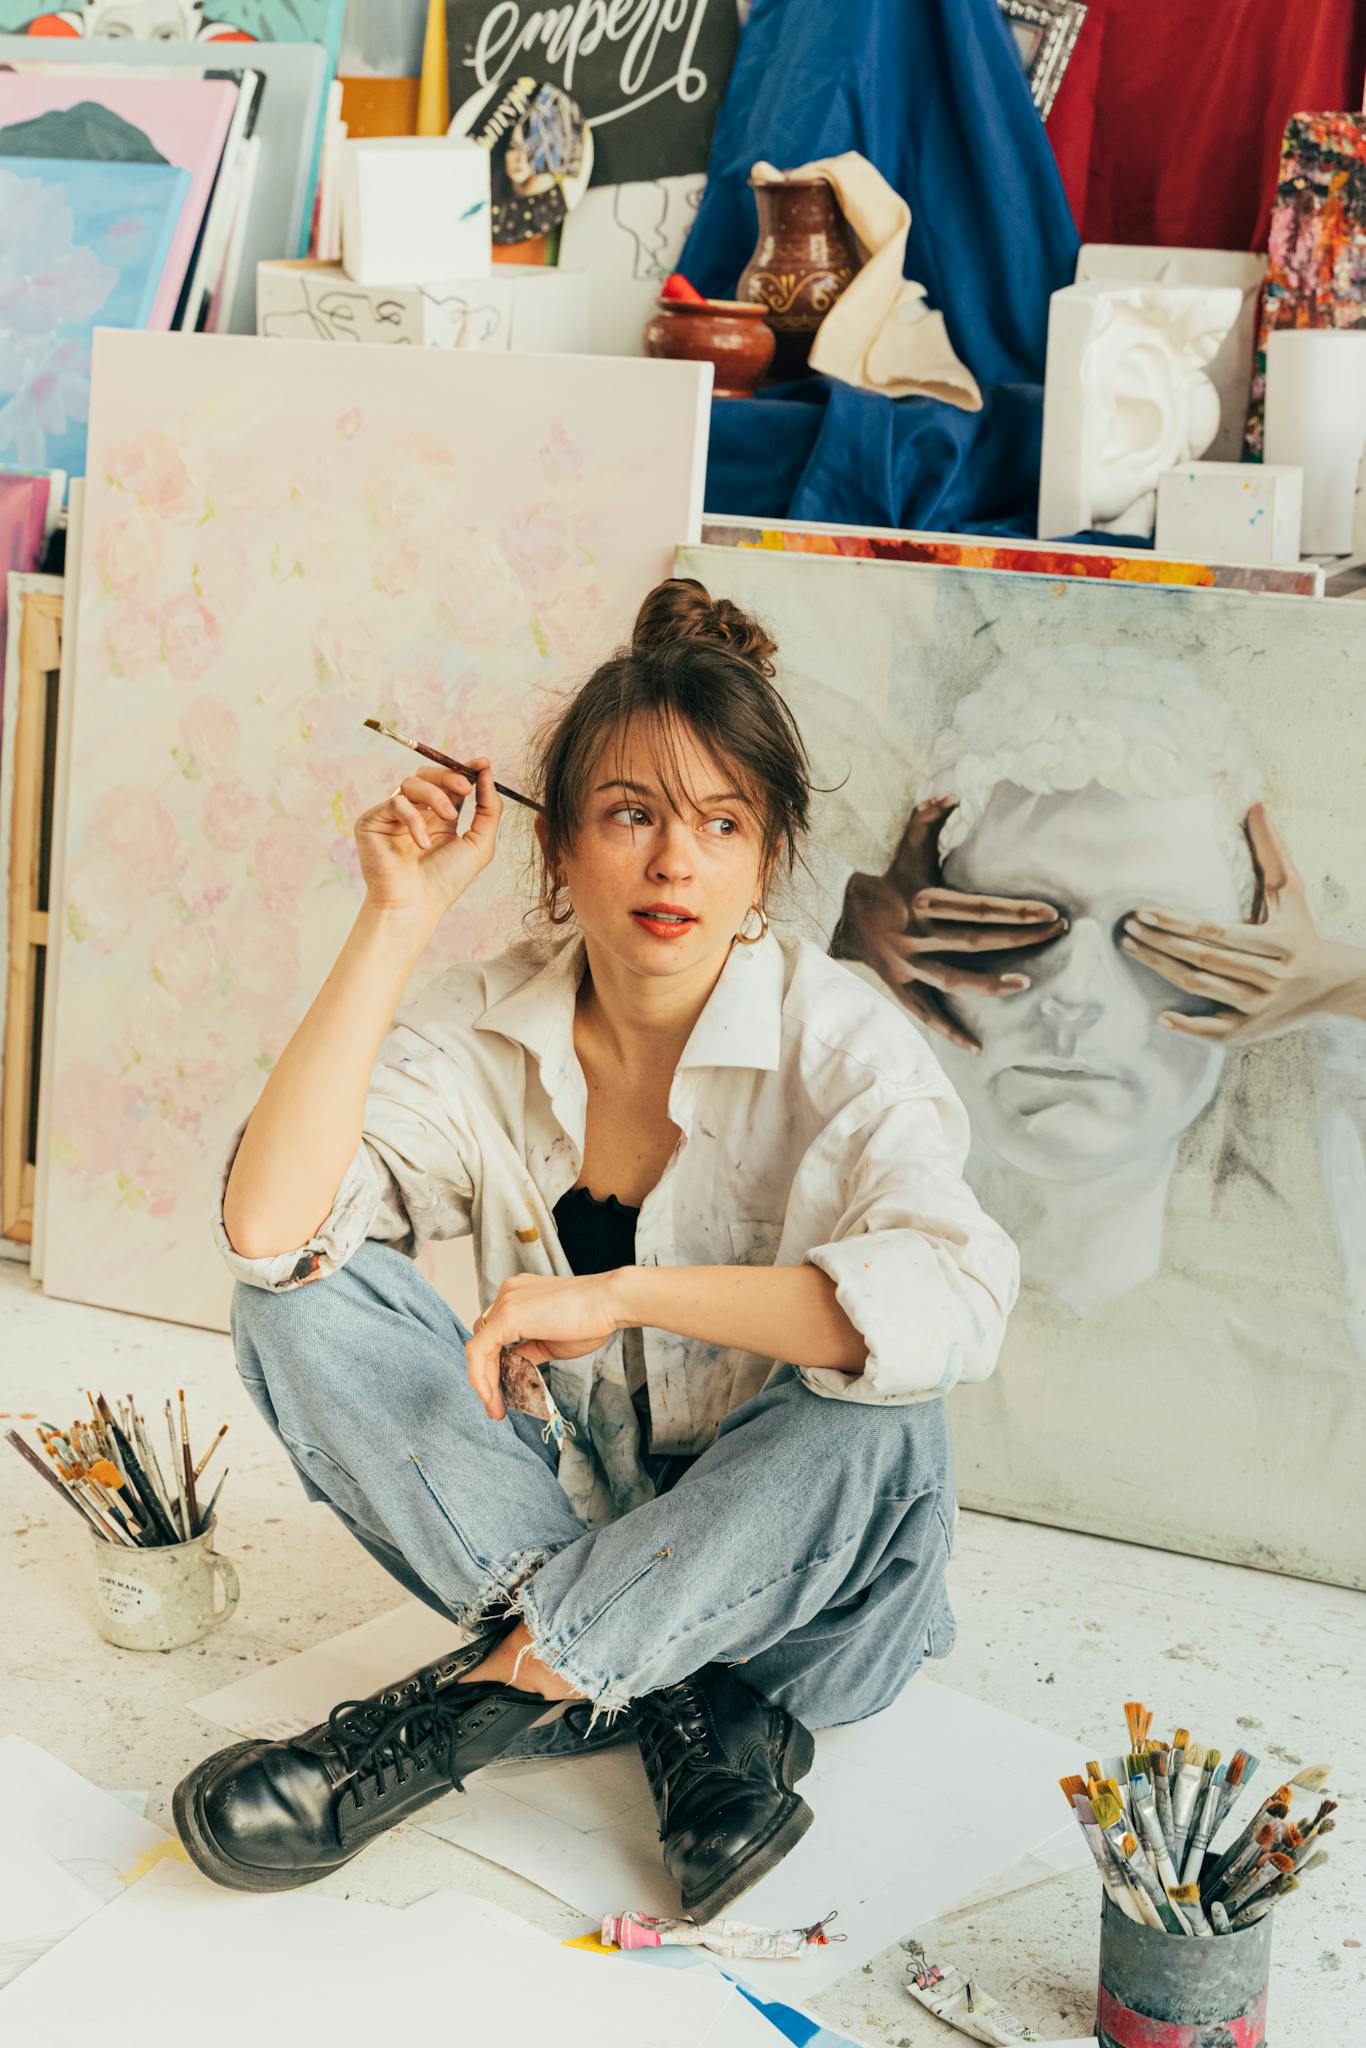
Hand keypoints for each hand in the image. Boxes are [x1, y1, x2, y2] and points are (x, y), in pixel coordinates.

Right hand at [355, 758, 501, 918]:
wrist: (415, 905)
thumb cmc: (445, 881)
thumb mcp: (479, 843)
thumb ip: (489, 809)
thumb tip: (488, 772)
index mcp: (439, 818)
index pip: (450, 783)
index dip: (464, 770)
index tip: (483, 763)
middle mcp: (416, 813)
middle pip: (429, 775)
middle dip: (450, 776)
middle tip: (465, 788)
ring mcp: (393, 815)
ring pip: (412, 782)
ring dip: (435, 795)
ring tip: (449, 818)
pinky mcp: (373, 820)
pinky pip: (397, 802)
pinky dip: (414, 819)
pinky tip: (422, 842)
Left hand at [464, 1271, 626, 1420]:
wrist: (611, 1303)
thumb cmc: (592, 1319)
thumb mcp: (551, 1342)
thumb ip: (529, 1350)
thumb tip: (514, 1367)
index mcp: (518, 1295)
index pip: (495, 1332)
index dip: (493, 1363)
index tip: (501, 1391)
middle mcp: (507, 1294)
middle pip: (484, 1340)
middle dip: (486, 1375)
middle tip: (496, 1406)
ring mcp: (505, 1302)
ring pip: (479, 1347)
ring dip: (484, 1382)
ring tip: (495, 1409)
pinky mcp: (507, 1316)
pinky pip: (479, 1350)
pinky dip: (480, 1377)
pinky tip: (491, 1397)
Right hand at [832, 796, 1066, 1050]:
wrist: (838, 911)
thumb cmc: (887, 877)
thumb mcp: (905, 846)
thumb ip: (928, 817)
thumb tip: (952, 795)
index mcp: (923, 900)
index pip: (978, 906)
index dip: (1016, 909)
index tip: (1050, 911)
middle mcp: (916, 933)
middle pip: (975, 940)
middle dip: (1019, 938)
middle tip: (1056, 933)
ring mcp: (907, 963)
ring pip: (952, 977)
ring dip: (988, 983)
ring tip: (1024, 983)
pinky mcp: (899, 984)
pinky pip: (925, 1012)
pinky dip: (948, 1029)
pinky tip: (976, 1045)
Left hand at [1121, 802, 1365, 1042]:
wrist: (1331, 983)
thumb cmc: (1303, 931)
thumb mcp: (1292, 892)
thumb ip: (1272, 850)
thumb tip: (1255, 803)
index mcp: (1278, 942)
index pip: (1217, 933)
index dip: (1177, 923)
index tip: (1143, 911)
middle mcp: (1269, 976)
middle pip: (1203, 960)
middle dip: (1160, 944)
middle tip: (1126, 927)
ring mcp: (1259, 1006)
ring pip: (1202, 990)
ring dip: (1162, 970)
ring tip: (1131, 949)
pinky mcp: (1252, 1030)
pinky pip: (1216, 1032)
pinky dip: (1188, 1027)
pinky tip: (1160, 1017)